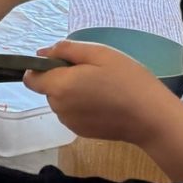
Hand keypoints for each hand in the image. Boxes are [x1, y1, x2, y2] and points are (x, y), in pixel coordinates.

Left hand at [22, 41, 182, 145]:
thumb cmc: (128, 80)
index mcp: (59, 86)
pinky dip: (82, 106)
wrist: (152, 118)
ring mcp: (69, 122)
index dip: (41, 68)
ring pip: (61, 101)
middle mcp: (58, 107)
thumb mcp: (100, 53)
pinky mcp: (81, 132)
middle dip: (63, 78)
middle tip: (94, 72)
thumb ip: (66, 50)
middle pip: (48, 88)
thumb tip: (41, 52)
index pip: (30, 78)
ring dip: (73, 92)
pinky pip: (73, 113)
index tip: (63, 62)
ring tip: (103, 87)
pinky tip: (105, 102)